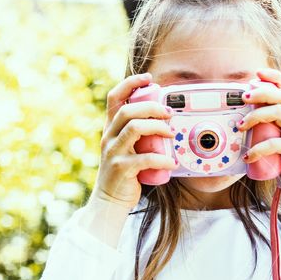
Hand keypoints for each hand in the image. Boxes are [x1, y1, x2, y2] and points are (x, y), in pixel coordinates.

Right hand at [94, 73, 176, 209]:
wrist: (110, 201)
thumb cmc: (125, 174)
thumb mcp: (128, 149)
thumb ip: (138, 135)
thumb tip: (164, 121)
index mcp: (110, 128)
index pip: (114, 97)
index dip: (130, 83)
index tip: (148, 78)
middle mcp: (109, 137)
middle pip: (127, 110)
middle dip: (151, 107)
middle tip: (169, 114)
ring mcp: (113, 152)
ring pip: (133, 128)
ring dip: (157, 127)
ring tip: (171, 133)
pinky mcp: (121, 168)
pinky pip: (144, 158)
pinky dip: (161, 159)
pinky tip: (171, 162)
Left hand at [237, 68, 280, 204]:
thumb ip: (270, 131)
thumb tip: (243, 122)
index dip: (275, 76)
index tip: (257, 73)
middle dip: (262, 91)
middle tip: (243, 97)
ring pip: (279, 114)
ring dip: (256, 116)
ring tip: (240, 125)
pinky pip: (276, 143)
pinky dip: (259, 148)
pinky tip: (248, 155)